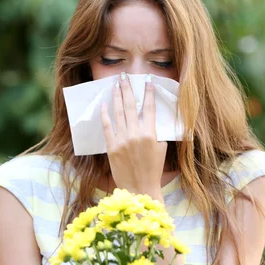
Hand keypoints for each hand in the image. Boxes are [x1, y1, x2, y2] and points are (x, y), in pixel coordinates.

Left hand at [100, 72, 166, 198]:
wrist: (139, 188)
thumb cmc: (153, 169)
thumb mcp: (161, 148)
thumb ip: (155, 132)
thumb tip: (148, 118)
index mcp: (150, 134)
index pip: (149, 108)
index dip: (148, 93)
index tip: (147, 81)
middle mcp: (135, 134)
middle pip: (130, 106)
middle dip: (127, 89)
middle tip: (124, 77)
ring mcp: (122, 140)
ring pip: (118, 113)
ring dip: (116, 97)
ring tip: (115, 85)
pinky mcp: (111, 147)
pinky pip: (107, 126)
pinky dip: (105, 114)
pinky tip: (104, 104)